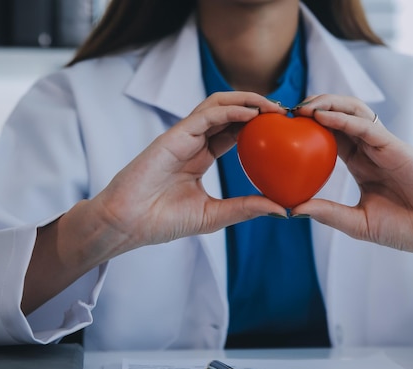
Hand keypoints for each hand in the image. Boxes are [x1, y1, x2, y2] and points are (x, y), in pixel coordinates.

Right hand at [91, 91, 286, 248]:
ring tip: (273, 106)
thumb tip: (281, 208)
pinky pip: (206, 115)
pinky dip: (231, 110)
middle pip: (229, 112)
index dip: (258, 125)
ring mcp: (183, 136)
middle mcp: (193, 142)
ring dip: (247, 100)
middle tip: (286, 113)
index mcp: (201, 157)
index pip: (234, 132)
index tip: (285, 129)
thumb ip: (245, 208)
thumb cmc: (162, 221)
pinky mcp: (174, 135)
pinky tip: (251, 113)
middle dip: (258, 107)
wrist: (127, 224)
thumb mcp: (214, 216)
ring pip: (218, 105)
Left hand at [291, 94, 412, 262]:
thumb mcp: (357, 223)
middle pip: (341, 115)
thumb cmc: (402, 230)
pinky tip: (323, 117)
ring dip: (328, 104)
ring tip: (303, 107)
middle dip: (315, 106)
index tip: (281, 128)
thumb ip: (328, 213)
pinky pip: (368, 128)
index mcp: (361, 163)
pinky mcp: (398, 148)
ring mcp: (385, 146)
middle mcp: (372, 149)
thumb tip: (292, 209)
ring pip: (354, 112)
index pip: (331, 135)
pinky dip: (344, 119)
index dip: (308, 127)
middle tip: (286, 112)